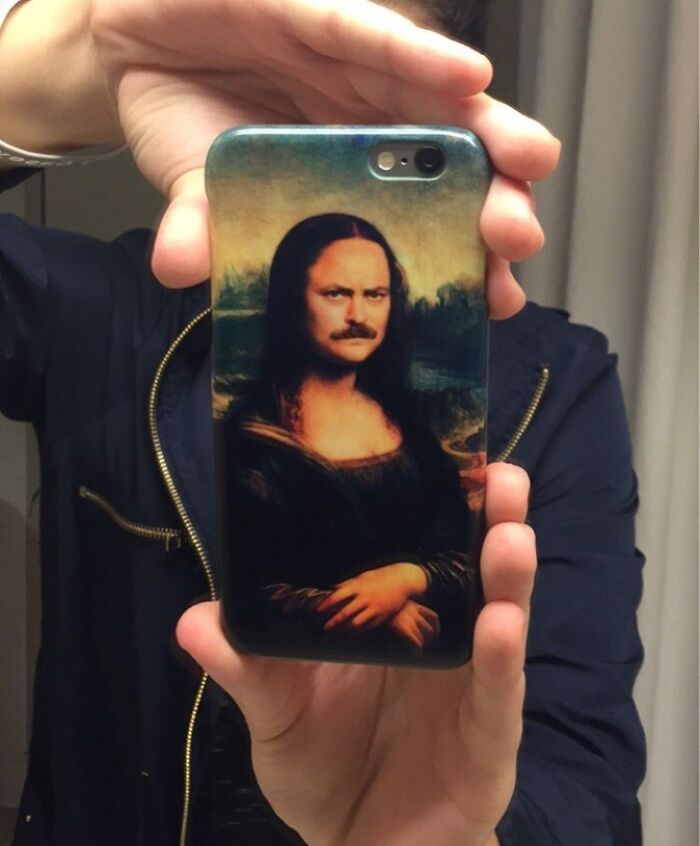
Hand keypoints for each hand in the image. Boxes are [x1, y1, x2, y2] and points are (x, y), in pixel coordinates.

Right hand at [86, 0, 558, 308]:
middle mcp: (363, 121)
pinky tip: (468, 79)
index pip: (418, 218)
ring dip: (487, 128)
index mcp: (347, 173)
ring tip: (532, 159)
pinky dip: (415, 54)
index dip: (461, 254)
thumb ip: (204, 225)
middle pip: (448, 163)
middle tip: (518, 240)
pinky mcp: (309, 14)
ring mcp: (345, 67)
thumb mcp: (194, 186)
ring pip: (431, 98)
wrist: (135, 44)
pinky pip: (366, 34)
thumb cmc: (184, 117)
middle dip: (491, 200)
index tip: (495, 298)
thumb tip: (177, 272)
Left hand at [176, 462, 534, 845]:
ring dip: (508, 575)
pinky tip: (500, 625)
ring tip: (508, 535)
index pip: (422, 545)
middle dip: (491, 518)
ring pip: (501, 617)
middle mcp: (444, 637)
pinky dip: (502, 659)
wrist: (357, 844)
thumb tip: (194, 620)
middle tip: (499, 475)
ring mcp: (470, 685)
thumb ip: (247, 665)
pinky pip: (498, 694)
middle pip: (474, 567)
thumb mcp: (275, 710)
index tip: (445, 451)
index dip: (439, 501)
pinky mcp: (487, 738)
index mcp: (397, 617)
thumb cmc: (322, 765)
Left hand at [316, 562, 427, 630]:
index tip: (317, 611)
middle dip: (333, 622)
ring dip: (344, 629)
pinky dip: (358, 631)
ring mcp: (374, 608)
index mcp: (358, 586)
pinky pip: (368, 626)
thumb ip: (347, 583)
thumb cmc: (381, 577)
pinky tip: (351, 633)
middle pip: (345, 613)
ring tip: (337, 631)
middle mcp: (365, 598)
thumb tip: (332, 588)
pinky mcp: (382, 616)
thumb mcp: (363, 576)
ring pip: (356, 622)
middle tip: (325, 627)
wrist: (403, 581)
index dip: (326, 604)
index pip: (338, 596)